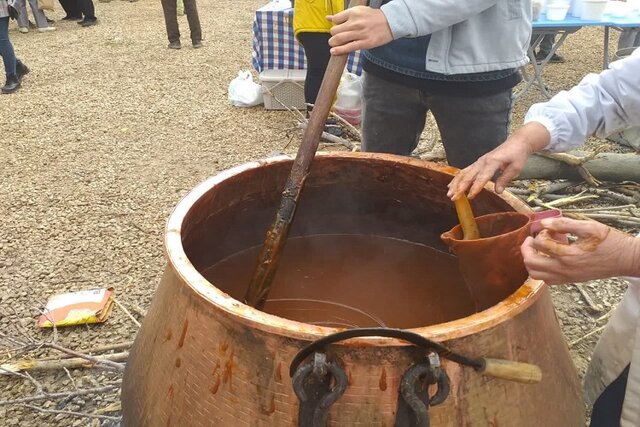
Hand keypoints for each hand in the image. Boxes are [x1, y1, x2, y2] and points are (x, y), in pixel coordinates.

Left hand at [327, 7, 392, 55]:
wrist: (390, 22)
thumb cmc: (373, 17)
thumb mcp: (358, 11)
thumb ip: (343, 15)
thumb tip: (328, 18)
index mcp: (353, 13)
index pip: (336, 20)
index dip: (334, 25)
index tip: (337, 28)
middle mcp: (355, 22)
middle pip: (335, 30)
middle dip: (333, 35)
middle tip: (335, 37)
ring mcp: (360, 33)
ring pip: (339, 39)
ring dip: (333, 43)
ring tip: (333, 44)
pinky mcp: (365, 43)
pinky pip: (349, 47)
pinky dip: (339, 50)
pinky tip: (334, 51)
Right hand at [446, 122, 550, 199]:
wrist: (518, 141)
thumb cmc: (517, 154)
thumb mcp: (516, 168)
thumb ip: (505, 179)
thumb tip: (498, 191)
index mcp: (493, 162)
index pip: (482, 177)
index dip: (475, 187)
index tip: (470, 196)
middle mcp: (483, 161)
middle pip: (468, 175)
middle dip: (460, 187)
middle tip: (454, 197)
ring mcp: (479, 161)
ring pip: (464, 172)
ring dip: (455, 183)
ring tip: (449, 193)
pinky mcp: (478, 162)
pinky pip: (465, 170)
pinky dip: (458, 178)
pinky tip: (452, 184)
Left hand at [520, 217, 639, 284]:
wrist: (626, 259)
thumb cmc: (609, 241)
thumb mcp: (588, 226)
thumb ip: (564, 224)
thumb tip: (544, 222)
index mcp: (568, 255)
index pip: (540, 244)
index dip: (540, 232)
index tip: (548, 228)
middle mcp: (564, 269)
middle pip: (531, 264)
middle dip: (526, 249)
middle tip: (531, 239)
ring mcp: (566, 277)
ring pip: (536, 275)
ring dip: (531, 261)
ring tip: (538, 249)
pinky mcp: (570, 281)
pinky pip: (547, 280)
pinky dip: (541, 270)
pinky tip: (548, 258)